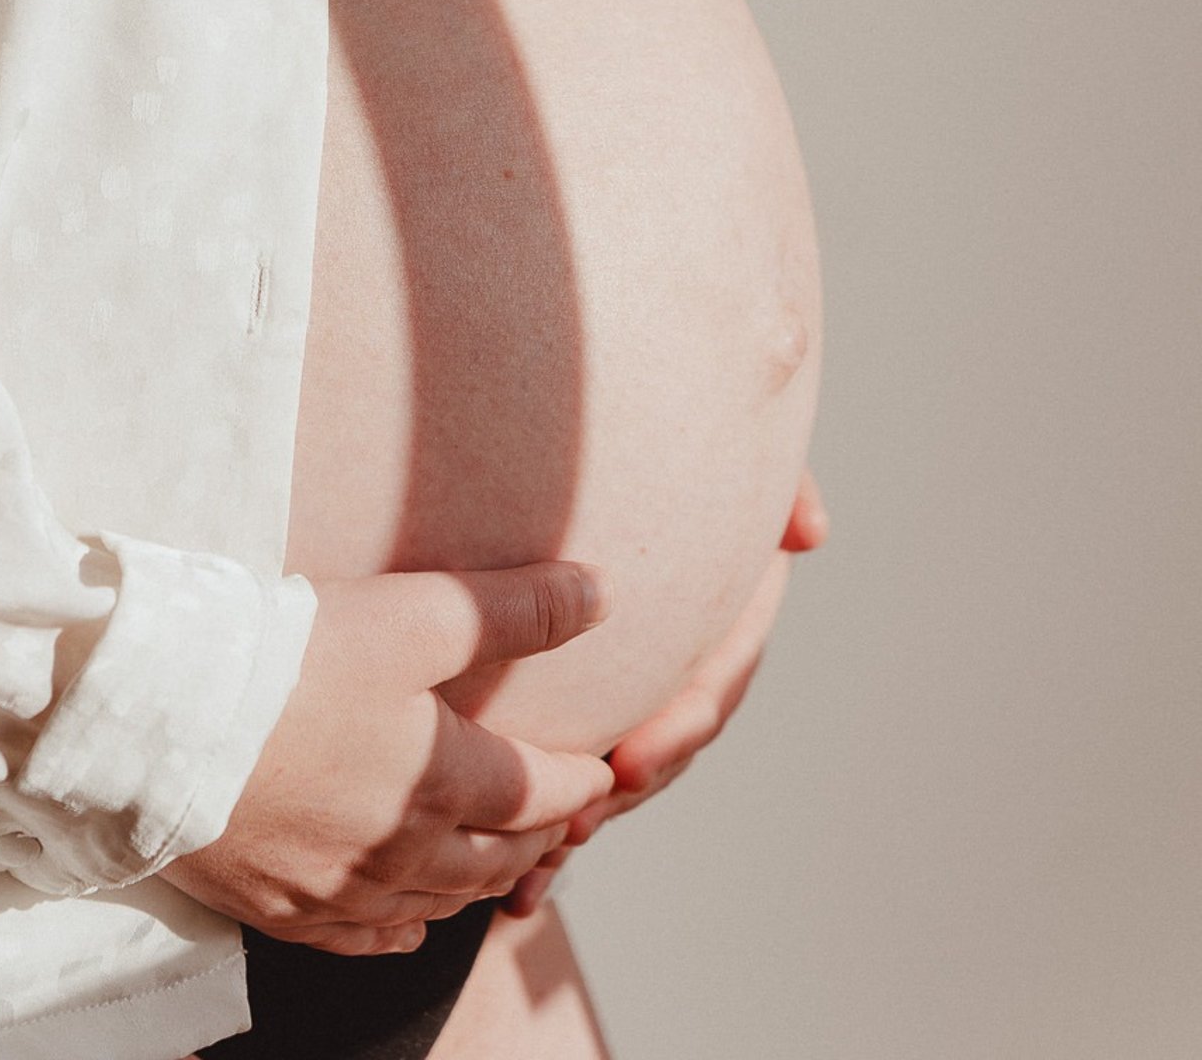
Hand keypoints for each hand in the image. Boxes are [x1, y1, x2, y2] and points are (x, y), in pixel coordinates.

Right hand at [164, 561, 616, 956]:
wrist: (159, 723)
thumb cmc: (285, 659)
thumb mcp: (412, 613)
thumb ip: (510, 608)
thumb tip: (597, 594)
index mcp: (443, 782)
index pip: (541, 795)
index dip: (579, 782)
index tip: (601, 772)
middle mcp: (401, 852)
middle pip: (495, 859)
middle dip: (537, 836)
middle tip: (557, 816)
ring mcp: (337, 890)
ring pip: (436, 903)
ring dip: (476, 881)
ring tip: (492, 857)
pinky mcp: (280, 908)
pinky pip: (363, 937)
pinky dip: (402, 926)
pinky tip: (407, 914)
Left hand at [502, 471, 828, 918]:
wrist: (570, 441)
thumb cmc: (656, 427)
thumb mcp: (719, 450)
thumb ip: (775, 476)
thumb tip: (813, 535)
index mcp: (714, 616)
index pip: (711, 685)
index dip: (677, 727)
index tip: (631, 759)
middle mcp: (676, 662)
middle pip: (663, 749)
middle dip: (620, 793)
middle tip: (570, 819)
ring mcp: (632, 691)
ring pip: (618, 779)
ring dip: (581, 825)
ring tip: (535, 863)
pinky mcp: (580, 710)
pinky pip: (567, 783)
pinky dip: (544, 842)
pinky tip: (513, 900)